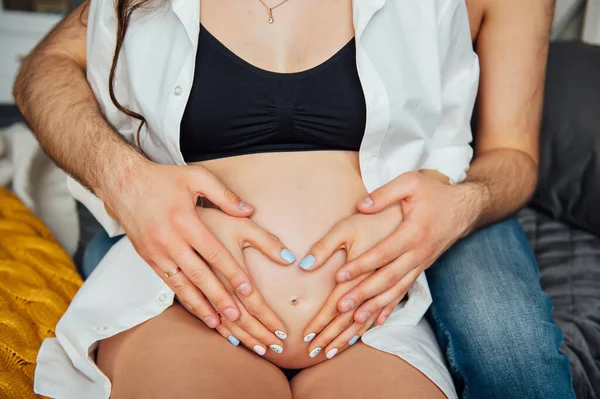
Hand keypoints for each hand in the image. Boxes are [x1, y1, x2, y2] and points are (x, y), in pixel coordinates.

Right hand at [103, 160, 294, 329]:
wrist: (121, 182)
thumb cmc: (163, 178)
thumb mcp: (196, 177)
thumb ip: (224, 195)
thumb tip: (249, 210)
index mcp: (184, 221)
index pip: (214, 253)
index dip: (232, 273)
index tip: (249, 290)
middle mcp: (169, 240)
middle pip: (199, 274)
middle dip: (219, 298)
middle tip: (237, 316)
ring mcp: (156, 251)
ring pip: (182, 284)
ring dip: (200, 305)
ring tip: (217, 322)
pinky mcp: (147, 257)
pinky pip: (168, 282)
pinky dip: (183, 297)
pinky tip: (195, 308)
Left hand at [301, 171, 474, 324]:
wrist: (463, 207)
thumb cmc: (433, 193)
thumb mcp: (410, 183)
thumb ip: (385, 194)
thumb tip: (361, 206)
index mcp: (413, 232)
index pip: (384, 253)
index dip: (362, 265)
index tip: (340, 275)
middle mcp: (418, 253)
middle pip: (389, 278)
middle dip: (364, 294)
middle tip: (341, 306)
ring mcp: (420, 264)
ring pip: (396, 290)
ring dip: (375, 306)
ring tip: (354, 320)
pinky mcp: (420, 269)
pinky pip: (404, 291)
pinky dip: (390, 307)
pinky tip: (377, 321)